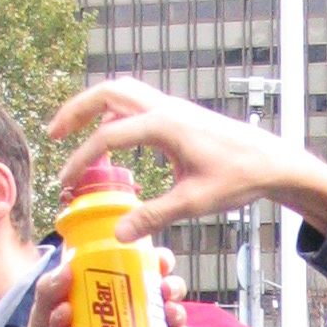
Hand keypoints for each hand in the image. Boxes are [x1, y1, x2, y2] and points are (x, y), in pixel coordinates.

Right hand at [49, 77, 326, 242]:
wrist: (272, 161)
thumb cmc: (238, 178)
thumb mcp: (194, 202)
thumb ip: (153, 216)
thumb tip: (118, 234)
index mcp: (165, 126)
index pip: (109, 137)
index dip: (81, 159)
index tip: (66, 182)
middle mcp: (165, 107)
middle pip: (107, 93)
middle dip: (75, 111)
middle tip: (54, 134)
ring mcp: (172, 106)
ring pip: (122, 92)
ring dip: (94, 107)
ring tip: (74, 131)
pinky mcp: (179, 113)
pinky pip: (137, 102)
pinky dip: (116, 112)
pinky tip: (112, 138)